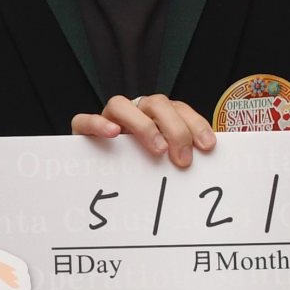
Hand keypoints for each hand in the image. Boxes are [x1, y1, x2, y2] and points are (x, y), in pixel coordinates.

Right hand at [68, 93, 217, 169]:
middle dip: (175, 129)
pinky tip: (113, 133)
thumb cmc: (136, 173)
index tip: (207, 146)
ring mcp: (107, 119)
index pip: (178, 109)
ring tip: (158, 150)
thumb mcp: (164, 165)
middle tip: (183, 159)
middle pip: (156, 104)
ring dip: (142, 125)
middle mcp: (133, 113)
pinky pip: (84, 119)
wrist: (94, 186)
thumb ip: (180, 158)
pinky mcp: (82, 131)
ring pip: (120, 104)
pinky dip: (98, 123)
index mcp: (155, 117)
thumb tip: (207, 162)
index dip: (195, 124)